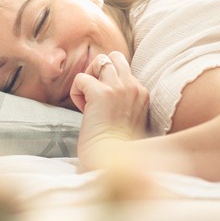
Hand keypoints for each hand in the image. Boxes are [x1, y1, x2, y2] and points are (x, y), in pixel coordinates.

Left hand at [69, 51, 148, 168]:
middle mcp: (133, 87)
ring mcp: (119, 88)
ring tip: (88, 100)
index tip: (105, 106)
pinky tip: (82, 110)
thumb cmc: (115, 146)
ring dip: (88, 78)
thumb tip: (102, 86)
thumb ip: (122, 99)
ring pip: (99, 61)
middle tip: (93, 92)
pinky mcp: (101, 93)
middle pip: (113, 57)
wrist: (110, 162)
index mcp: (143, 93)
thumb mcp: (127, 117)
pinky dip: (76, 92)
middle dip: (99, 70)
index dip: (108, 83)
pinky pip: (81, 78)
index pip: (123, 69)